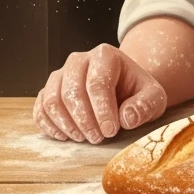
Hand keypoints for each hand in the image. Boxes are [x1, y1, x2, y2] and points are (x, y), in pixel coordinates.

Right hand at [33, 43, 167, 143]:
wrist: (124, 89)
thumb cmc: (138, 93)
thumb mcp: (153, 97)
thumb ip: (145, 106)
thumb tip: (126, 118)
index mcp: (105, 55)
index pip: (97, 83)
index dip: (102, 111)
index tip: (110, 131)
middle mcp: (79, 60)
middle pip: (72, 91)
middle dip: (84, 120)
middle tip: (97, 138)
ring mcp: (61, 74)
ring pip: (52, 99)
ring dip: (66, 124)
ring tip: (83, 138)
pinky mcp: (48, 90)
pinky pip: (40, 107)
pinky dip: (48, 125)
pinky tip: (64, 136)